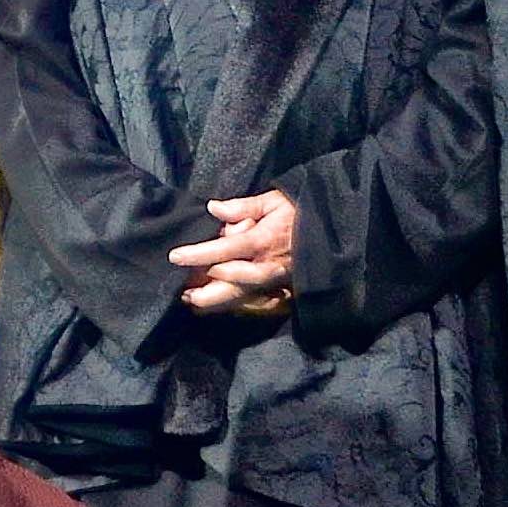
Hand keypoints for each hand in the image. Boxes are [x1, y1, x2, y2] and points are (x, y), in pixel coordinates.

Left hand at [168, 188, 299, 313]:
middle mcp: (268, 264)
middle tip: (183, 294)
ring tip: (193, 302)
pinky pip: (258, 301)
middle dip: (208, 291)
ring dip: (218, 302)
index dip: (199, 254)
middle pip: (233, 283)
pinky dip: (237, 305)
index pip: (225, 249)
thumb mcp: (273, 200)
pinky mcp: (284, 288)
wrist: (332, 227)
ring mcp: (276, 279)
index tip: (175, 256)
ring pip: (244, 296)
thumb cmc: (298, 209)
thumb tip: (214, 208)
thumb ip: (243, 206)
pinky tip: (219, 306)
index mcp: (263, 240)